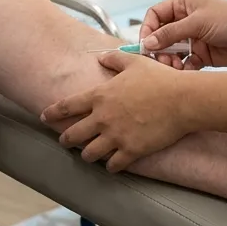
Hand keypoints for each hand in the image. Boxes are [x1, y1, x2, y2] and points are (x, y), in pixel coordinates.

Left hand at [39, 52, 191, 172]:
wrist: (182, 100)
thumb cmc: (159, 79)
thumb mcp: (134, 62)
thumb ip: (114, 60)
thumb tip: (102, 59)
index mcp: (100, 96)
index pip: (67, 106)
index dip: (53, 113)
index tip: (44, 117)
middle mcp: (103, 118)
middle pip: (73, 134)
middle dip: (66, 139)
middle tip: (64, 141)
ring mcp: (116, 136)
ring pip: (90, 154)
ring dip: (88, 155)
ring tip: (89, 155)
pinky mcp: (131, 150)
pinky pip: (113, 165)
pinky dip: (111, 166)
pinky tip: (112, 165)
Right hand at [139, 0, 226, 69]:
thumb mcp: (198, 23)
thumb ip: (171, 33)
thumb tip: (147, 43)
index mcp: (183, 5)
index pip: (155, 15)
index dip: (148, 29)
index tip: (146, 45)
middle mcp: (186, 21)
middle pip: (160, 36)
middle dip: (158, 49)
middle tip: (161, 60)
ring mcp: (194, 39)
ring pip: (171, 52)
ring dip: (169, 60)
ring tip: (175, 66)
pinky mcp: (202, 55)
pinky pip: (184, 63)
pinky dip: (183, 69)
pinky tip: (187, 70)